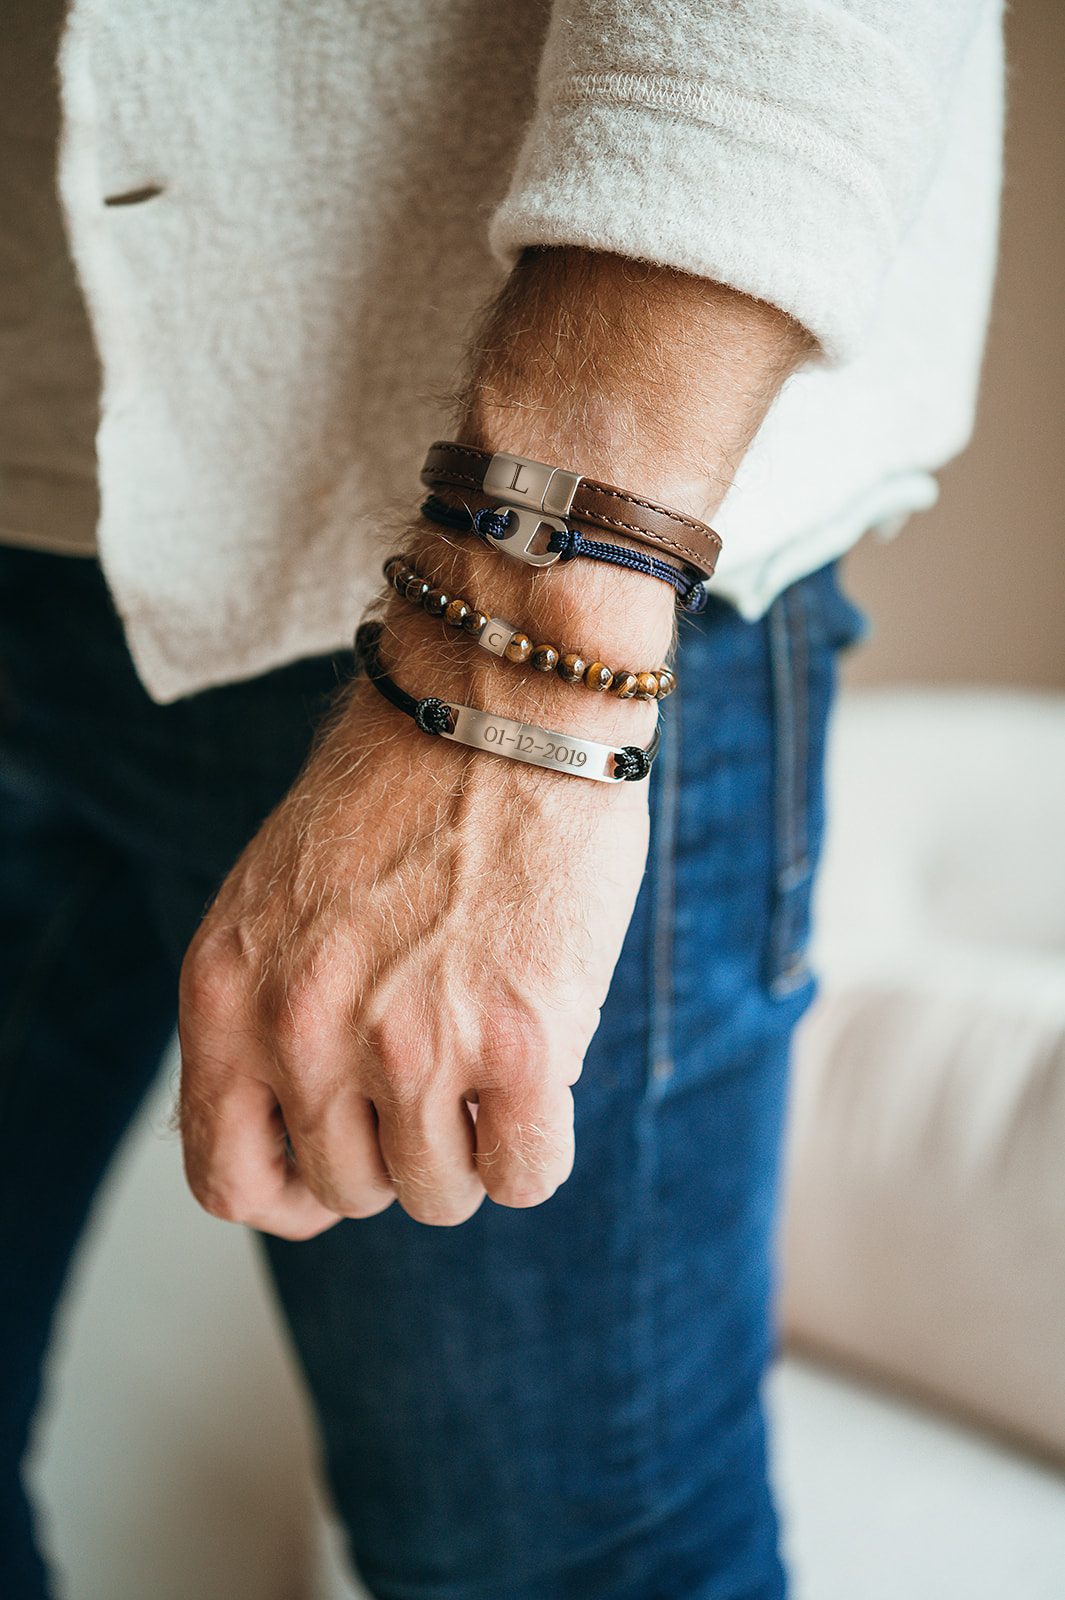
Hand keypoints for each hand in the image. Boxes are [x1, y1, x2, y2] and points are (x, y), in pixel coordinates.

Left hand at [178, 670, 652, 1234]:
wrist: (500, 705)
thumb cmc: (400, 788)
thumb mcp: (275, 900)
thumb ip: (272, 1014)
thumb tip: (317, 1130)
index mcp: (228, 991)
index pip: (229, 1174)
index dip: (289, 1193)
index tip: (334, 1176)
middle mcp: (304, 1028)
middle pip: (350, 1190)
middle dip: (396, 1150)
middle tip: (437, 1077)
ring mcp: (411, 1043)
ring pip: (439, 1195)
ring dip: (468, 1146)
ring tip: (488, 1059)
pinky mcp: (520, 1045)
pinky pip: (524, 1176)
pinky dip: (534, 1146)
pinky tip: (540, 1077)